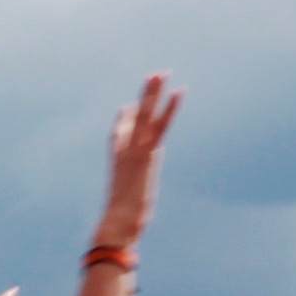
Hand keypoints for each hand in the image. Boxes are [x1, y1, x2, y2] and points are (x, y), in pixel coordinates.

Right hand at [95, 75, 180, 249]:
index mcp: (118, 162)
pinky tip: (178, 92)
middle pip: (135, 117)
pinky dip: (170, 109)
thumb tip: (124, 206)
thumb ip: (124, 198)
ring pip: (145, 115)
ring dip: (153, 92)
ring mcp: (135, 150)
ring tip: (161, 73)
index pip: (118, 135)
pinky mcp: (148, 154)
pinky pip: (161, 126)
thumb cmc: (120, 222)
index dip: (123, 120)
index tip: (129, 106)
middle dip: (145, 96)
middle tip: (154, 75)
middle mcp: (125, 150)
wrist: (118, 223)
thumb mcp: (122, 206)